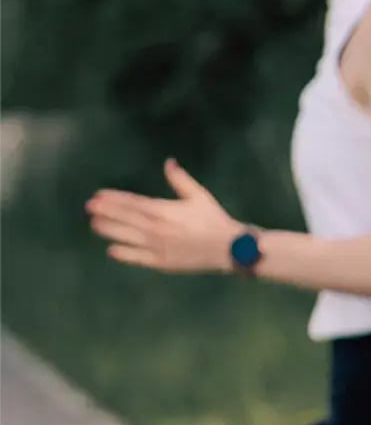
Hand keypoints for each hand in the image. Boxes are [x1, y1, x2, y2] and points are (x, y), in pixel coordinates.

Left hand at [86, 159, 243, 272]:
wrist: (228, 248)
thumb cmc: (214, 219)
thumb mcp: (199, 195)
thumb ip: (180, 180)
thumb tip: (168, 162)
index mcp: (164, 210)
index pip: (132, 202)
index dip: (114, 198)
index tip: (98, 195)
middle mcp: (157, 229)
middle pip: (125, 219)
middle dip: (106, 212)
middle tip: (89, 207)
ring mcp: (157, 247)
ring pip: (126, 237)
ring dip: (109, 230)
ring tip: (94, 225)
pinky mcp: (161, 262)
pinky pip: (137, 258)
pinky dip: (123, 254)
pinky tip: (112, 250)